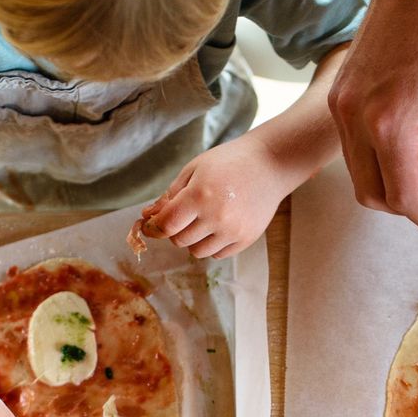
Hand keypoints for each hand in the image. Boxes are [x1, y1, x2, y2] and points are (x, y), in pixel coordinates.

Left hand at [141, 134, 293, 258]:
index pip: (166, 225)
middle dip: (176, 230)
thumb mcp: (194, 169)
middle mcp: (216, 216)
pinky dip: (212, 245)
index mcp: (199, 195)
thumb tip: (148, 217)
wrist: (269, 164)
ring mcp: (233, 230)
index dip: (154, 228)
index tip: (151, 226)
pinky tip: (218, 226)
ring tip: (202, 221)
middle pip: (180, 241)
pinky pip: (218, 255)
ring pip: (197, 252)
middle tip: (184, 216)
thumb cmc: (228, 162)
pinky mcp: (246, 239)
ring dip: (193, 240)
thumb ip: (170, 195)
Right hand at [328, 0, 417, 238]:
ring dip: (399, 183)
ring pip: (362, 175)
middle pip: (376, 196)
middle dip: (413, 206)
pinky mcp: (339, 98)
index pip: (406, 198)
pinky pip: (357, 148)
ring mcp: (341, 109)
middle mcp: (355, 122)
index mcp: (389, 126)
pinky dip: (386, 158)